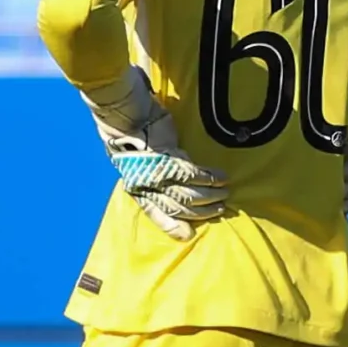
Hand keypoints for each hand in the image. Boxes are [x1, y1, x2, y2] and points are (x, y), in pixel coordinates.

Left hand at [78, 68, 228, 240]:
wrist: (123, 111)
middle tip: (219, 210)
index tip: (187, 234)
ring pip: (188, 194)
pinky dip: (210, 178)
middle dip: (201, 212)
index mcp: (135, 186)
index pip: (154, 211)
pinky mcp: (168, 158)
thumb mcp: (135, 156)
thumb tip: (169, 178)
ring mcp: (156, 174)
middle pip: (177, 207)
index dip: (170, 225)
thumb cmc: (126, 130)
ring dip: (210, 197)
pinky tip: (221, 178)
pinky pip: (193, 174)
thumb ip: (150, 170)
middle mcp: (145, 185)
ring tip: (224, 194)